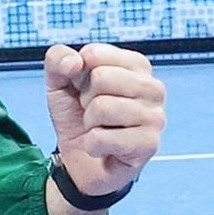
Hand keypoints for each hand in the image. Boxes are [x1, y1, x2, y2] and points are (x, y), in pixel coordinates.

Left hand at [44, 41, 163, 212]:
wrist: (79, 160)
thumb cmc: (77, 116)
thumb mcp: (59, 82)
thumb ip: (58, 59)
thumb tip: (75, 62)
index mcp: (136, 65)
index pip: (94, 54)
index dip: (79, 75)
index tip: (86, 91)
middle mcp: (153, 87)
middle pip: (101, 78)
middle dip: (85, 100)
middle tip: (94, 113)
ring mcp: (155, 116)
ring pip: (102, 107)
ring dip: (90, 124)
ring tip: (100, 130)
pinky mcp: (149, 144)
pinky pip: (103, 137)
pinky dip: (93, 145)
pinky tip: (105, 149)